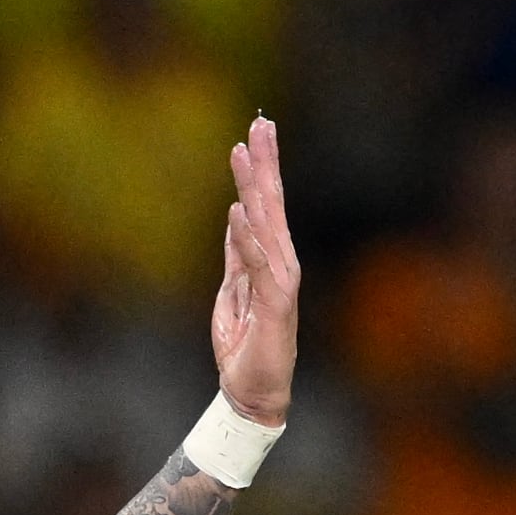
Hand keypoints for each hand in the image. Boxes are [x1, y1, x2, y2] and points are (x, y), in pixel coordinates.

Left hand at [210, 114, 300, 425]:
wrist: (252, 392)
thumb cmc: (245, 347)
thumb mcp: (233, 292)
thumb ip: (237, 257)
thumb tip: (234, 219)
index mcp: (270, 259)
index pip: (265, 206)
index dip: (258, 170)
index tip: (251, 135)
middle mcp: (281, 262)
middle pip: (271, 203)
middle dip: (264, 162)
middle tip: (259, 122)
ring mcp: (282, 280)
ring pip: (266, 223)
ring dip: (254, 186)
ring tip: (244, 151)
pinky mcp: (276, 301)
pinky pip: (258, 262)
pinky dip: (246, 236)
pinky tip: (236, 209)